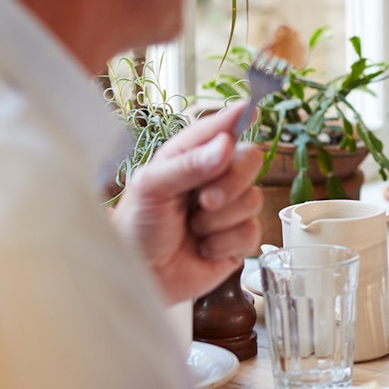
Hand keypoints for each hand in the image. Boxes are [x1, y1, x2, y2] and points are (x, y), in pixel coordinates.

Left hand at [111, 105, 263, 303]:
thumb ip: (188, 165)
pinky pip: (252, 233)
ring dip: (219, 220)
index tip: (251, 109)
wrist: (139, 279)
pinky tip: (203, 249)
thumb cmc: (135, 230)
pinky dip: (224, 243)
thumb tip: (226, 145)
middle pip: (250, 160)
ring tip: (193, 230)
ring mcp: (228, 209)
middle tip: (205, 200)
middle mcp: (213, 179)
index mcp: (189, 158)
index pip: (219, 130)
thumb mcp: (150, 189)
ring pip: (253, 199)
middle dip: (231, 181)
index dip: (237, 118)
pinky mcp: (238, 240)